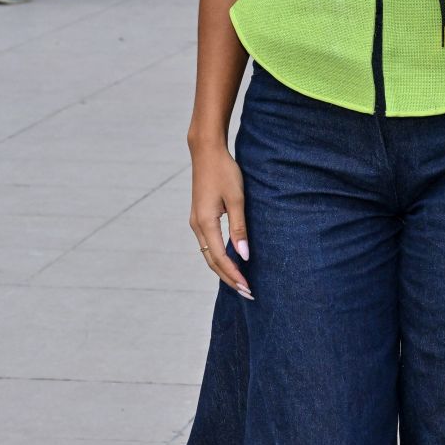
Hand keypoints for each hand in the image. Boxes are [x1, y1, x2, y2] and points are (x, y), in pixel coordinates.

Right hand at [189, 140, 252, 297]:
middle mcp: (197, 226)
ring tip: (241, 283)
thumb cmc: (224, 172)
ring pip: (209, 255)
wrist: (206, 152)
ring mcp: (196, 222)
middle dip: (229, 279)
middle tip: (248, 293)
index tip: (248, 288)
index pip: (220, 258)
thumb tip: (243, 255)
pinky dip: (220, 258)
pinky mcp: (200, 217)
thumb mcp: (237, 199)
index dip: (234, 275)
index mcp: (205, 223)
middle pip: (212, 261)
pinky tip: (232, 263)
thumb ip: (239, 228)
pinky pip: (209, 245)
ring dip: (224, 270)